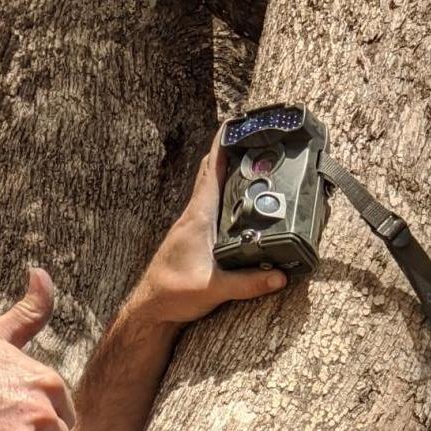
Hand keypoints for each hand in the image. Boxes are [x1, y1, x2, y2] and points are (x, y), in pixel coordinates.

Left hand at [128, 133, 288, 326]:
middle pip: (211, 172)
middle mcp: (193, 215)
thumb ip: (248, 283)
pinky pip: (209, 204)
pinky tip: (234, 199)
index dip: (223, 144)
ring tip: (245, 156)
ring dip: (225, 169)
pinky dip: (222, 191)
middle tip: (248, 133)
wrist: (151, 308)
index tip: (236, 122)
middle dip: (228, 150)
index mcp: (198, 218)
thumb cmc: (172, 294)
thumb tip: (280, 276)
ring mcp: (191, 225)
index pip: (212, 171)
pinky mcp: (193, 236)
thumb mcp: (214, 289)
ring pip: (209, 187)